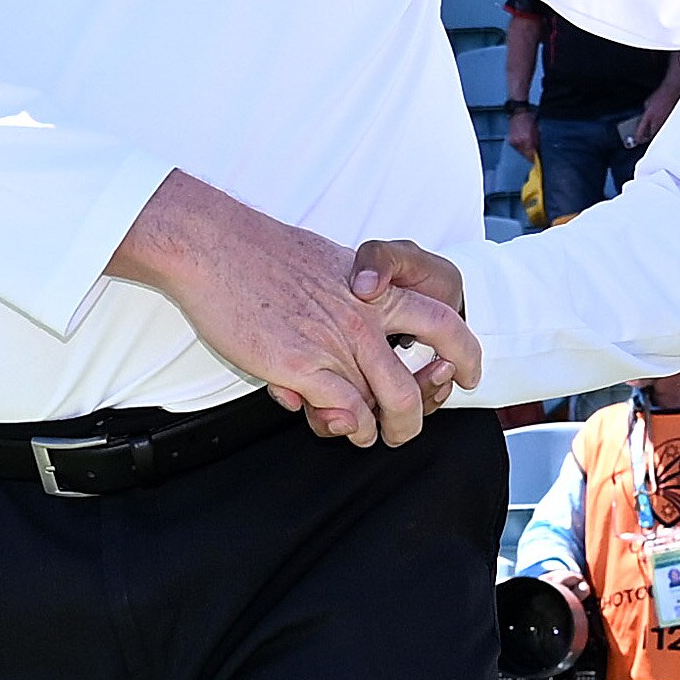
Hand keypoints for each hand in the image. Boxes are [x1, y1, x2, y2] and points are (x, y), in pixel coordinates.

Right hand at [116, 183, 474, 445]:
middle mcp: (365, 319)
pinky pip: (344, 413)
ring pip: (382, 406)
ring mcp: (337, 345)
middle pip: (415, 384)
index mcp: (378, 289)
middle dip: (416, 416)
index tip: (464, 374)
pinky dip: (345, 426)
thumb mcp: (326, 267)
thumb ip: (346, 305)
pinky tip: (335, 422)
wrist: (215, 245)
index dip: (464, 352)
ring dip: (378, 431)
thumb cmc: (261, 254)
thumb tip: (349, 329)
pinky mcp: (303, 367)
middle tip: (404, 429)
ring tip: (366, 434)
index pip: (443, 320)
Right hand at [505, 106, 538, 161]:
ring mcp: (513, 142)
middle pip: (524, 155)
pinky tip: (523, 144)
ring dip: (524, 152)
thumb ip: (536, 144)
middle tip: (532, 156)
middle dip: (528, 156)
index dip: (533, 160)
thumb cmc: (529, 121)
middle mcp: (519, 143)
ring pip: (520, 152)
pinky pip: (516, 148)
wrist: (519, 114)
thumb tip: (536, 153)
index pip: (529, 155)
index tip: (535, 161)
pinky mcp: (510, 141)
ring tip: (528, 148)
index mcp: (527, 141)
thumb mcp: (537, 133)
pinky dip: (520, 148)